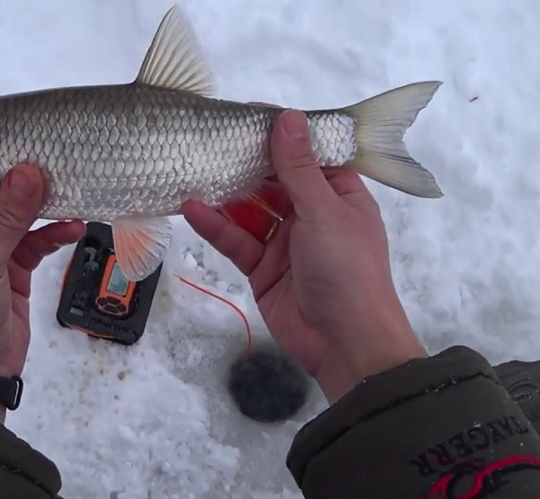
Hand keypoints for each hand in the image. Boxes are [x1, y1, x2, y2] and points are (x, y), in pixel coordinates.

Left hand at [0, 167, 84, 421]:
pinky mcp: (10, 268)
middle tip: (34, 146)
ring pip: (9, 213)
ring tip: (62, 181)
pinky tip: (74, 223)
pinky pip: (32, 240)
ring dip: (34, 202)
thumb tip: (28, 171)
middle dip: (4, 171)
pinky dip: (51, 232)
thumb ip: (5, 217)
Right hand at [182, 110, 425, 401]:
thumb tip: (288, 118)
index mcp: (340, 195)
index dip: (280, 135)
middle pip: (274, 180)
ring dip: (225, 193)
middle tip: (208, 138)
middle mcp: (313, 214)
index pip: (308, 155)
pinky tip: (192, 208)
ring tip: (192, 168)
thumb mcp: (324, 212)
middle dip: (245, 162)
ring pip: (250, 209)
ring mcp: (286, 242)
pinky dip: (216, 226)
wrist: (345, 344)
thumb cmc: (348, 271)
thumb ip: (298, 168)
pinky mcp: (262, 268)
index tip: (245, 113)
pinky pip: (236, 240)